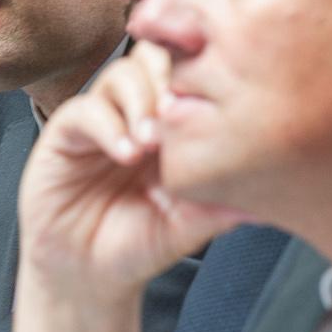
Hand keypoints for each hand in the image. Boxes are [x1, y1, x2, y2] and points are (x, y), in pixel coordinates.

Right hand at [17, 43, 242, 299]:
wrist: (87, 274)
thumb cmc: (138, 245)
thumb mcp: (186, 227)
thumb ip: (217, 209)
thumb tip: (265, 203)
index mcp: (173, 124)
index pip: (191, 73)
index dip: (206, 73)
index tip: (222, 98)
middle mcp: (138, 111)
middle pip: (157, 57)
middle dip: (173, 76)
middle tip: (181, 113)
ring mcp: (103, 118)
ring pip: (123, 75)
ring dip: (142, 102)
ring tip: (151, 144)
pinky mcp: (66, 132)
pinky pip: (87, 110)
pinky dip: (109, 127)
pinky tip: (126, 155)